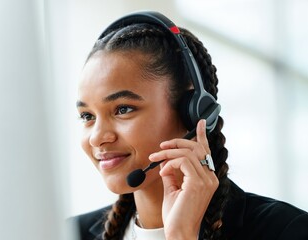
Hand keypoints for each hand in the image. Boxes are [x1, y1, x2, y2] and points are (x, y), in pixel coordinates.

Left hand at [148, 120, 218, 238]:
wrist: (178, 231)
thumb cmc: (176, 215)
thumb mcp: (173, 189)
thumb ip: (173, 173)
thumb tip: (166, 161)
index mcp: (207, 178)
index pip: (205, 152)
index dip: (202, 135)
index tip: (199, 122)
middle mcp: (210, 177)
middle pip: (196, 148)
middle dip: (177, 142)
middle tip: (161, 146)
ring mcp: (206, 180)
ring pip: (188, 152)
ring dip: (168, 152)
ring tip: (155, 159)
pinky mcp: (198, 183)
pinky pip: (183, 161)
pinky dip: (170, 163)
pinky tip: (162, 172)